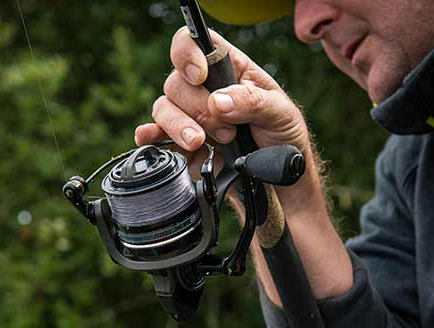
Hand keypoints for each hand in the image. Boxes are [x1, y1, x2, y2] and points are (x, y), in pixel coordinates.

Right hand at [134, 27, 322, 212]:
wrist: (277, 179)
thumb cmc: (282, 137)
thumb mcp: (280, 113)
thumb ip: (252, 102)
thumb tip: (217, 101)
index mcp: (229, 69)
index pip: (196, 43)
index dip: (188, 53)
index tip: (198, 76)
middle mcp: (203, 89)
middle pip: (176, 83)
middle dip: (198, 109)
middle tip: (228, 131)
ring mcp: (189, 116)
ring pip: (163, 109)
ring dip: (179, 127)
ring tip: (202, 144)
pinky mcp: (181, 144)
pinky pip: (155, 136)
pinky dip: (151, 138)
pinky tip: (151, 141)